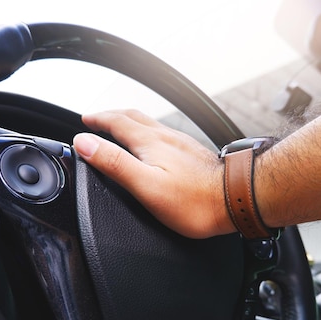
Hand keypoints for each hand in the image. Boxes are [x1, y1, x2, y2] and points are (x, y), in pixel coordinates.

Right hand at [73, 110, 235, 238]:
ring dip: (130, 122)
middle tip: (98, 119)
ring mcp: (181, 144)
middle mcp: (166, 137)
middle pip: (133, 117)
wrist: (236, 200)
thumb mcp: (145, 185)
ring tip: (120, 128)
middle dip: (111, 116)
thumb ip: (114, 163)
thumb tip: (84, 143)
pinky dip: (148, 133)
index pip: (116, 122)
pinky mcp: (193, 154)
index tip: (85, 120)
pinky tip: (155, 145)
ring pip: (150, 124)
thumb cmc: (193, 201)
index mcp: (150, 142)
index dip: (97, 120)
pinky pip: (164, 135)